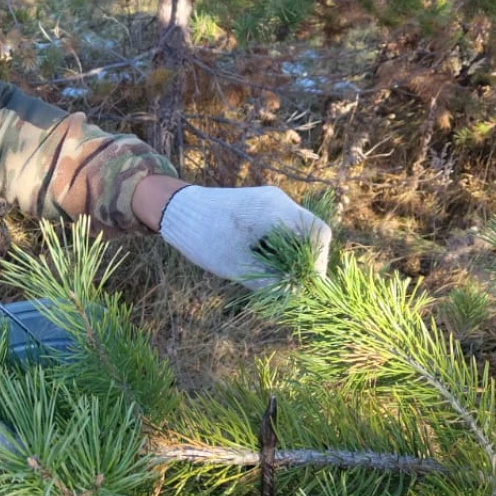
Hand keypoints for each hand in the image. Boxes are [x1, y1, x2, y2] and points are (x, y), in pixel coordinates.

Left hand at [159, 185, 330, 288]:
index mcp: (276, 210)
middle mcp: (278, 201)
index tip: (305, 284)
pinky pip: (280, 228)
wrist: (176, 211)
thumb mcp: (239, 267)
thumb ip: (272, 281)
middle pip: (309, 234)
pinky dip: (277, 247)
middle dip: (302, 261)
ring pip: (295, 232)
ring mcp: (269, 201)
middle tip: (288, 284)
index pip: (319, 234)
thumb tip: (299, 295)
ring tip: (270, 274)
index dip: (319, 262)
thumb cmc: (205, 237)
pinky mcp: (260, 206)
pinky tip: (260, 261)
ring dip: (288, 255)